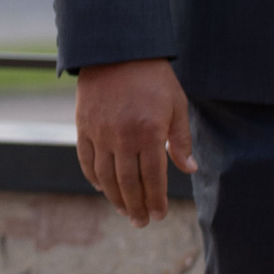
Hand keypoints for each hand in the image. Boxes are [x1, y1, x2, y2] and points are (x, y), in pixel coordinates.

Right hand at [75, 57, 197, 226]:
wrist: (116, 51)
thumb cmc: (153, 78)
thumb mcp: (176, 105)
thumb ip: (181, 140)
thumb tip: (189, 169)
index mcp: (149, 133)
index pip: (153, 178)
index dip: (157, 200)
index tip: (160, 215)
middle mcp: (122, 137)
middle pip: (128, 183)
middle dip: (136, 207)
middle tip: (142, 222)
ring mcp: (100, 133)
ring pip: (106, 176)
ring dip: (116, 198)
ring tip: (125, 211)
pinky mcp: (83, 126)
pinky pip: (86, 159)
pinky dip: (94, 177)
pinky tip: (102, 188)